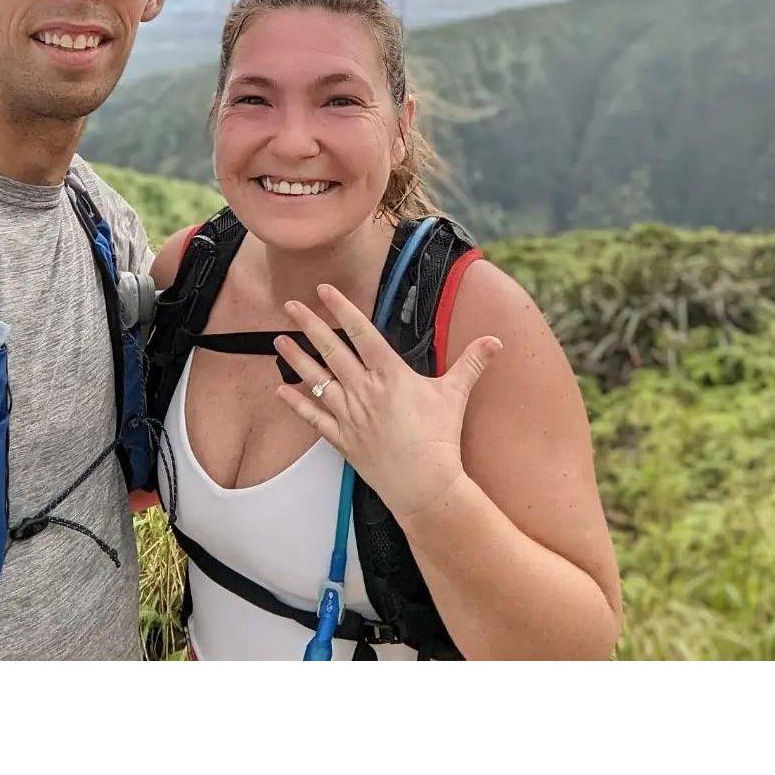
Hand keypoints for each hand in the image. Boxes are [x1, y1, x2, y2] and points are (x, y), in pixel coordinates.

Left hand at [273, 284, 501, 522]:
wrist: (424, 483)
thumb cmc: (440, 437)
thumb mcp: (456, 394)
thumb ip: (472, 362)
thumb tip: (496, 340)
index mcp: (389, 374)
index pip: (361, 332)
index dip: (342, 308)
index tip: (324, 291)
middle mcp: (364, 390)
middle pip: (331, 350)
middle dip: (309, 324)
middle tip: (290, 305)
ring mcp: (349, 414)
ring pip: (316, 380)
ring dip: (295, 359)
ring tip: (278, 340)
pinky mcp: (342, 439)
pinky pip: (313, 418)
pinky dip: (296, 404)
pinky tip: (281, 391)